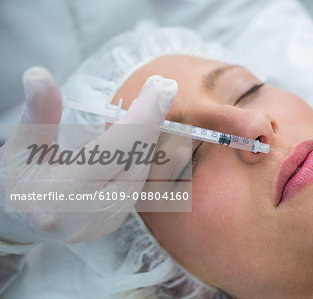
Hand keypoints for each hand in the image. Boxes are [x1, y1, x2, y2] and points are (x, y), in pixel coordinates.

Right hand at [0, 67, 175, 243]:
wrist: (19, 220)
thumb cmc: (17, 180)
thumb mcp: (21, 145)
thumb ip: (38, 112)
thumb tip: (39, 75)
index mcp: (59, 197)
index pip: (114, 152)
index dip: (142, 118)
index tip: (164, 88)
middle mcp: (87, 216)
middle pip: (134, 161)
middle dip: (150, 120)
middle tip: (160, 87)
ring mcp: (103, 224)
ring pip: (141, 171)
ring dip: (148, 135)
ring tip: (151, 104)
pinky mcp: (114, 222)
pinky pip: (137, 182)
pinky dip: (141, 154)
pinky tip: (141, 133)